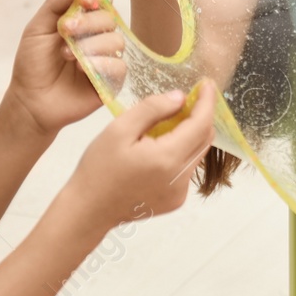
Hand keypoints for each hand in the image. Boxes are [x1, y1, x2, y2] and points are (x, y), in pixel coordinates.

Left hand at [5, 0, 123, 139]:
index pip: (100, 3)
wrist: (31, 100)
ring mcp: (106, 59)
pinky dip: (100, 64)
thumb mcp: (37, 29)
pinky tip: (81, 70)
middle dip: (88, 22)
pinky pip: (119, 66)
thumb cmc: (32, 65)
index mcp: (82, 23)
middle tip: (66, 31)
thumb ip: (55, 4)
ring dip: (91, 46)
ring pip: (116, 41)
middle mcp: (97, 38)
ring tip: (68, 56)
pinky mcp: (112, 81)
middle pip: (110, 19)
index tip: (83, 0)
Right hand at [67, 85, 218, 229]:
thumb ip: (152, 109)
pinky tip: (160, 147)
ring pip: (197, 154)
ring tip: (171, 120)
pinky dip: (181, 153)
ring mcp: (180, 193)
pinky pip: (187, 169)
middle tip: (189, 98)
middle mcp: (180, 179)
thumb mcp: (119, 130)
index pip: (201, 124)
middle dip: (201, 115)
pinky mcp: (176, 200)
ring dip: (191, 134)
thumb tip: (180, 97)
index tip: (206, 84)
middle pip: (204, 139)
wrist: (88, 211)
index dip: (207, 101)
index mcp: (168, 159)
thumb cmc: (98, 169)